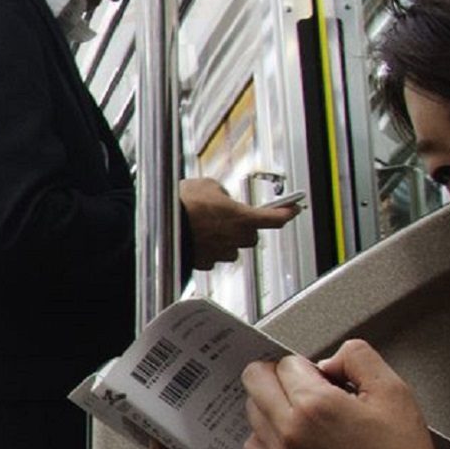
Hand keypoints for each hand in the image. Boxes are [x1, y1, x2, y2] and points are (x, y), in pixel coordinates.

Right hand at [180, 177, 301, 267]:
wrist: (157, 228)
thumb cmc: (181, 205)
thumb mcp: (206, 185)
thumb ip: (222, 193)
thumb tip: (221, 198)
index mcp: (242, 217)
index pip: (276, 218)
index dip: (287, 212)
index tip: (293, 209)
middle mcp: (235, 238)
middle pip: (251, 236)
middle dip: (244, 228)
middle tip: (230, 218)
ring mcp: (220, 252)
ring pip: (231, 248)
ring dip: (225, 239)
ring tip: (206, 228)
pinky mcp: (204, 263)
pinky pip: (212, 257)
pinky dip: (207, 249)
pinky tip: (195, 239)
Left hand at [244, 342, 449, 448]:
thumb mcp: (392, 389)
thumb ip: (356, 358)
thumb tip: (327, 362)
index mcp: (315, 404)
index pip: (286, 364)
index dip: (308, 366)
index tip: (326, 379)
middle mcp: (289, 429)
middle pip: (254, 381)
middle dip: (277, 375)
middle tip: (303, 386)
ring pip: (252, 412)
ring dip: (270, 404)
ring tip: (303, 414)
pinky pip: (253, 446)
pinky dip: (265, 436)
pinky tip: (291, 438)